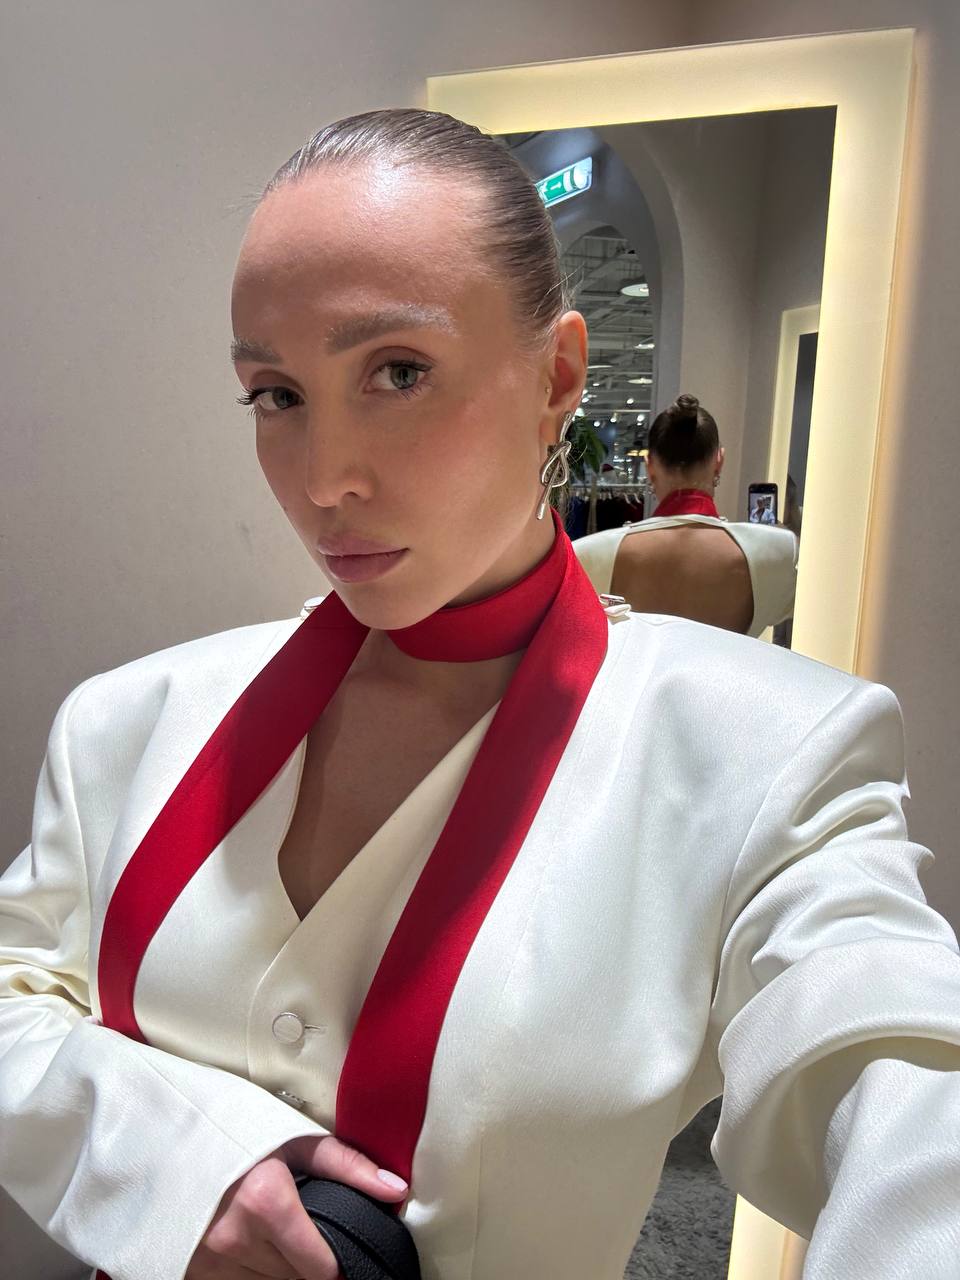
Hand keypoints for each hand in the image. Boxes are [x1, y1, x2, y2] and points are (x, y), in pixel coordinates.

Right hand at [186, 1134, 407, 1278]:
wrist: (174, 1134)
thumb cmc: (240, 1132)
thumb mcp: (296, 1140)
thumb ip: (349, 1166)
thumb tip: (396, 1190)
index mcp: (266, 1204)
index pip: (321, 1270)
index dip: (336, 1263)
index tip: (338, 1249)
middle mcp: (235, 1239)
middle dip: (307, 1262)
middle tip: (302, 1230)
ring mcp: (209, 1260)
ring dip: (279, 1269)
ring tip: (276, 1235)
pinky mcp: (190, 1271)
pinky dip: (251, 1273)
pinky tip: (254, 1247)